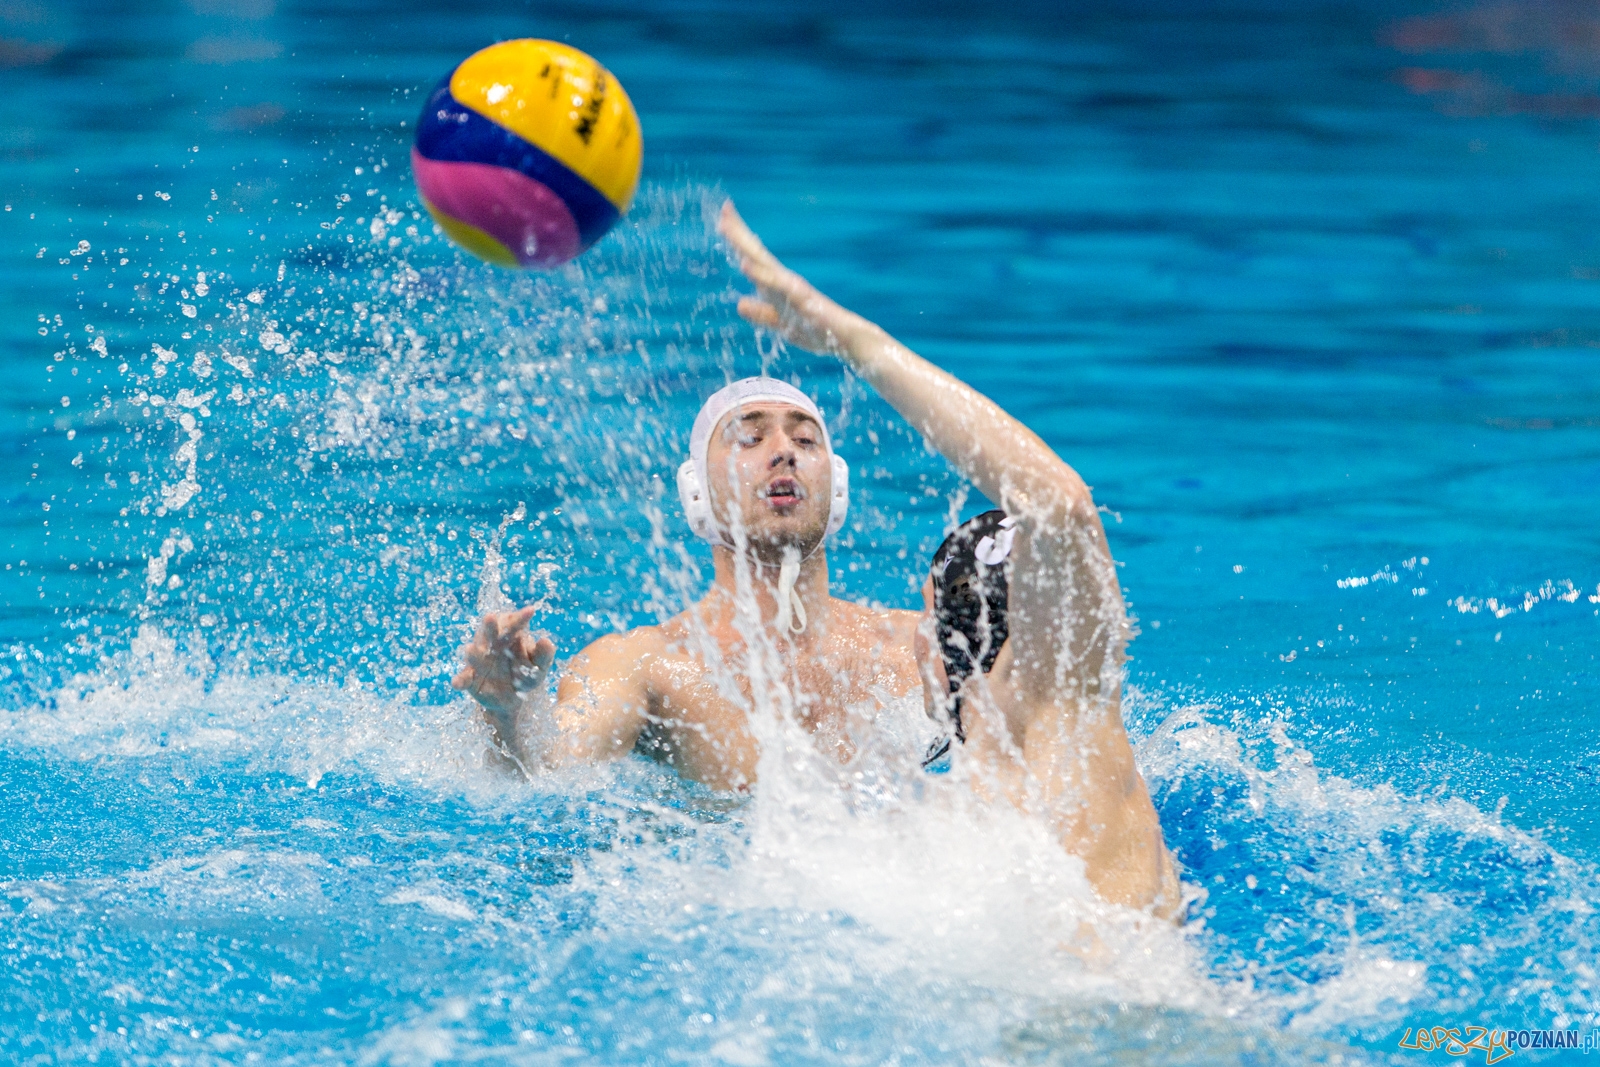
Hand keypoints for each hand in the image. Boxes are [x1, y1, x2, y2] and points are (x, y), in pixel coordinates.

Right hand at [451, 607, 555, 716]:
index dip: (520, 618)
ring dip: (473, 653)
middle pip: (490, 633)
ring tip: (470, 648)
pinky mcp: (470, 679)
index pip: (514, 625)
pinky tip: (457, 683)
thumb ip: (544, 655)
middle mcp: (491, 645)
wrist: (511, 701)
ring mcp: (479, 661)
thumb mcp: (538, 667)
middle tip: (490, 617)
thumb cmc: (525, 676)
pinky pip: (464, 678)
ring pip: (474, 654)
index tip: (531, 611)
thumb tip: (546, 640)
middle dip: (489, 626)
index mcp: (510, 638)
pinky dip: (460, 680)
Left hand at [717, 200, 869, 356]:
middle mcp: (784, 281)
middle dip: (739, 232)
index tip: (722, 220)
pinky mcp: (802, 300)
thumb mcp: (782, 325)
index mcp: (777, 286)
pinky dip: (761, 275)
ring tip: (727, 226)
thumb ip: (762, 314)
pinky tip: (745, 265)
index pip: (753, 258)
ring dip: (745, 245)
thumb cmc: (818, 331)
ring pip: (763, 263)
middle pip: (756, 253)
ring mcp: (792, 288)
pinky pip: (778, 287)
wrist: (848, 341)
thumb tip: (740, 303)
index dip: (737, 241)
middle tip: (724, 209)